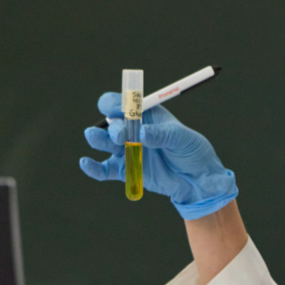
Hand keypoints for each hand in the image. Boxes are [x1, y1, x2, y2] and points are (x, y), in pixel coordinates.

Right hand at [79, 93, 238, 219]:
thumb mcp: (182, 139)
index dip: (117, 103)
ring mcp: (128, 150)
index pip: (124, 103)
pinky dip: (94, 168)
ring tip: (93, 137)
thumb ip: (162, 135)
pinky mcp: (126, 171)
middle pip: (113, 123)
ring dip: (98, 139)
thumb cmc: (193, 152)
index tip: (119, 109)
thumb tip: (142, 134)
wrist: (198, 181)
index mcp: (146, 115)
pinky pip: (105, 170)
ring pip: (106, 143)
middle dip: (114, 127)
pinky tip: (85, 163)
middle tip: (121, 136)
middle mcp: (134, 130)